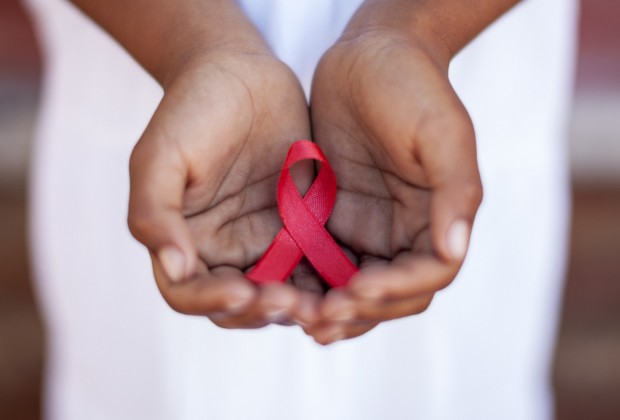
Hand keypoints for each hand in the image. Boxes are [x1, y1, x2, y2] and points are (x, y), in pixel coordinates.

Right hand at [128, 48, 320, 328]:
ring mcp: (266, 241)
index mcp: (183, 241)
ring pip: (283, 293)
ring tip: (325, 301)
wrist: (240, 72)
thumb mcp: (160, 155)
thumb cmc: (191, 110)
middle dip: (263, 310)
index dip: (213, 301)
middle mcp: (224, 251)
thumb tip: (174, 267)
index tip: (245, 291)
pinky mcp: (303, 228)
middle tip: (292, 303)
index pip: (190, 293)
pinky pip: (317, 264)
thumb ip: (155, 212)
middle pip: (240, 305)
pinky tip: (347, 276)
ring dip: (301, 305)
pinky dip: (328, 279)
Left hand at [306, 29, 482, 343]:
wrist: (368, 56)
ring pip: (356, 288)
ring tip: (301, 319)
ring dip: (333, 309)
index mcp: (440, 217)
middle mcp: (408, 232)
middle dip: (360, 310)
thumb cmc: (411, 85)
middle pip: (392, 294)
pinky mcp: (334, 221)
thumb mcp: (441, 130)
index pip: (428, 274)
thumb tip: (455, 250)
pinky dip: (308, 284)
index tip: (358, 289)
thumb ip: (455, 190)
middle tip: (321, 318)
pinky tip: (284, 292)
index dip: (396, 290)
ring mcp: (370, 230)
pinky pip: (322, 264)